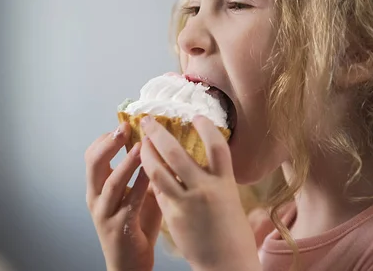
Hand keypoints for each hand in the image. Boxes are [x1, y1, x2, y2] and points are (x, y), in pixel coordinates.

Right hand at [85, 122, 162, 270]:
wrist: (129, 266)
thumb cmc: (135, 229)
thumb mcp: (135, 196)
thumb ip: (141, 174)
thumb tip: (154, 145)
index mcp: (96, 189)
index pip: (92, 157)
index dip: (105, 139)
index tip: (121, 125)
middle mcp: (95, 199)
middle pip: (93, 164)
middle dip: (108, 143)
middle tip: (123, 128)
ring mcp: (105, 214)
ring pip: (111, 183)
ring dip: (126, 162)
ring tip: (140, 146)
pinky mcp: (119, 227)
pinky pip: (130, 202)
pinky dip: (141, 184)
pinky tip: (152, 172)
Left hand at [139, 115, 260, 270]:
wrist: (227, 264)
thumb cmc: (232, 234)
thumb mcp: (229, 200)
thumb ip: (213, 181)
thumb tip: (199, 164)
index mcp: (224, 183)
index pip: (217, 147)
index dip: (206, 128)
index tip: (195, 117)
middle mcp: (205, 190)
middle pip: (177, 153)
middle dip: (159, 134)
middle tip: (149, 121)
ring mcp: (186, 203)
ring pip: (158, 171)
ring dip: (146, 154)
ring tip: (140, 143)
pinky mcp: (173, 216)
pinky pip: (158, 192)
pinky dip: (151, 179)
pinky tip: (145, 169)